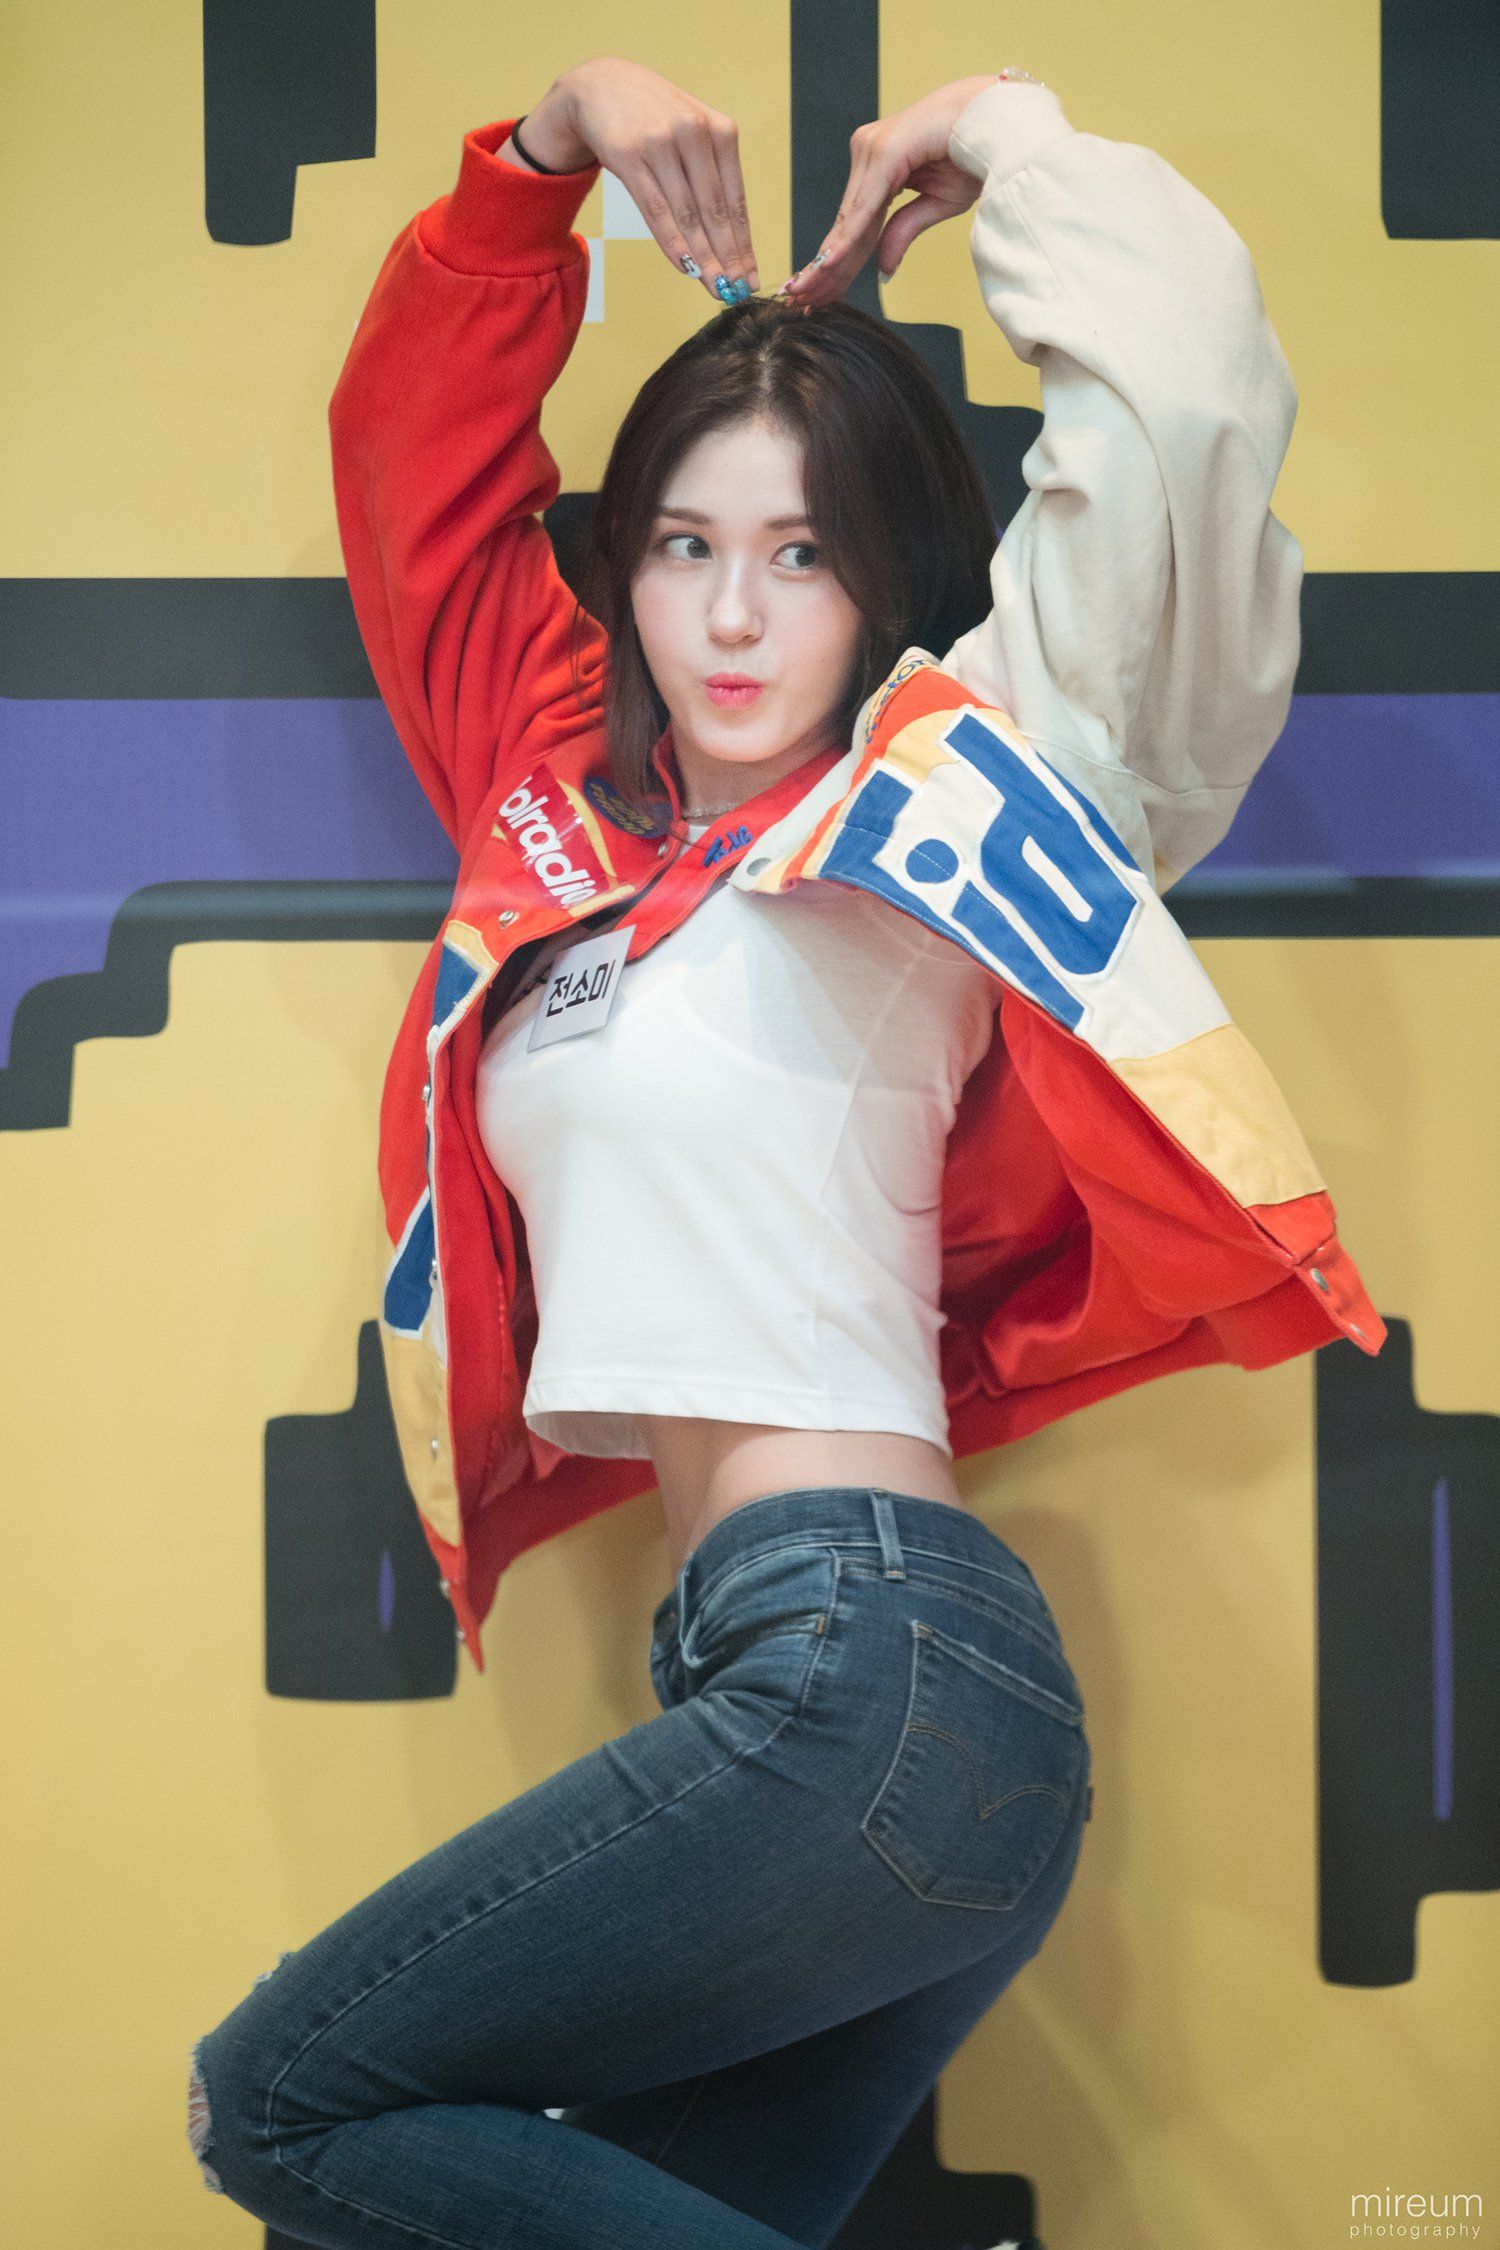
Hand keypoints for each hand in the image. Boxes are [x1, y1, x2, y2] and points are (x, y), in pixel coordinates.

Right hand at [526, 57, 758, 301]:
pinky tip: (685, 267)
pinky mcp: (629, 155)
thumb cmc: (655, 118)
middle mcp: (693, 133)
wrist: (602, 86)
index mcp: (719, 131)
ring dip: (703, 257)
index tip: (750, 277)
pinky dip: (672, 242)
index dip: (744, 244)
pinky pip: (656, 209)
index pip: (735, 200)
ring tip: (713, 286)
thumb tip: (731, 237)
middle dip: (727, 258)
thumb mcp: (693, 133)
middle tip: (735, 291)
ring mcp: (660, 143)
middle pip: (715, 211)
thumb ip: (712, 175)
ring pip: (687, 214)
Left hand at [779, 76, 997, 306]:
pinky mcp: (883, 153)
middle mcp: (867, 152)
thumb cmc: (973, 155)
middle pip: (846, 225)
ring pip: (849, 221)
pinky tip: (828, 264)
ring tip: (807, 296)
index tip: (818, 292)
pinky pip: (863, 208)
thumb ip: (903, 230)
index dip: (837, 261)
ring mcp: (871, 149)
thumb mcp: (936, 203)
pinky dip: (847, 240)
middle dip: (824, 269)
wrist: (998, 121)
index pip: (854, 224)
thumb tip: (881, 269)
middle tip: (800, 303)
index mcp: (878, 163)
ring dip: (829, 263)